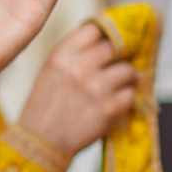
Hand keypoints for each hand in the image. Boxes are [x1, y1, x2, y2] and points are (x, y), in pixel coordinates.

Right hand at [14, 21, 137, 158]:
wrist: (40, 142)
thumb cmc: (44, 107)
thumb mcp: (50, 71)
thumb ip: (74, 54)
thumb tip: (103, 41)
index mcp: (61, 56)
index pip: (94, 29)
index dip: (104, 35)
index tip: (107, 42)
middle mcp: (79, 68)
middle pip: (114, 48)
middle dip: (118, 56)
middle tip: (116, 64)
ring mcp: (96, 89)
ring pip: (128, 70)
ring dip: (127, 78)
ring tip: (120, 85)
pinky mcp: (108, 109)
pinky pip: (130, 95)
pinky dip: (125, 99)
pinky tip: (115, 103)